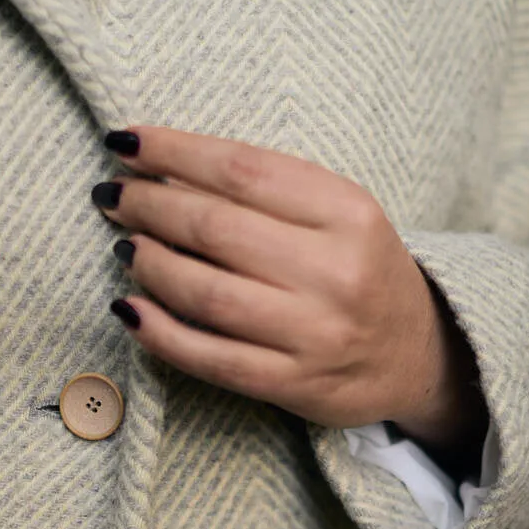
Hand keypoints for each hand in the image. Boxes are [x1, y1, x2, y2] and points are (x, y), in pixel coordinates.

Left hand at [95, 127, 486, 466]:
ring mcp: (315, 334)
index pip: (243, 170)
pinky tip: (128, 308)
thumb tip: (164, 171)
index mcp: (348, 212)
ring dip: (149, 264)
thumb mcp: (337, 215)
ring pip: (206, 293)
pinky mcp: (293, 385)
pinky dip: (158, 332)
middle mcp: (335, 272)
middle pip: (216, 228)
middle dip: (149, 205)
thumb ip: (267, 192)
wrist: (416, 355)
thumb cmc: (359, 271)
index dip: (173, 152)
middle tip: (112, 196)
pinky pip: (209, 357)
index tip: (125, 143)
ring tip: (124, 245)